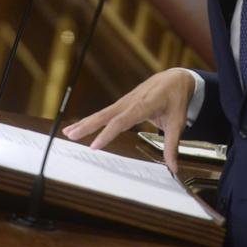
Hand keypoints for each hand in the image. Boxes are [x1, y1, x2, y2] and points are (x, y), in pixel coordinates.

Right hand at [63, 69, 195, 173]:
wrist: (176, 78)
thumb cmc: (177, 99)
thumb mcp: (178, 122)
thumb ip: (172, 145)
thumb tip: (174, 168)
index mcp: (145, 105)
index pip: (123, 121)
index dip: (108, 133)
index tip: (95, 145)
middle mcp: (131, 101)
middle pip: (106, 115)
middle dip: (87, 125)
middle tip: (71, 135)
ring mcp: (125, 101)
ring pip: (102, 113)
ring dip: (85, 123)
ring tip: (68, 132)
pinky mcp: (123, 103)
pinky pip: (105, 112)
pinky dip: (91, 119)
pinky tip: (80, 126)